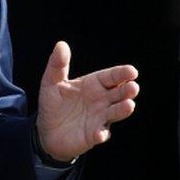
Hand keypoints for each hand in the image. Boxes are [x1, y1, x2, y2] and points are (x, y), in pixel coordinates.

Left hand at [36, 42, 138, 161]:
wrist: (47, 131)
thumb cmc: (53, 103)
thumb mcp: (51, 82)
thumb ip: (58, 64)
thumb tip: (61, 44)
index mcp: (95, 84)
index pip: (112, 77)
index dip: (122, 74)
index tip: (132, 71)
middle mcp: (102, 100)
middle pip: (120, 93)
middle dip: (128, 90)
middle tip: (133, 88)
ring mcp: (100, 118)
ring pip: (116, 112)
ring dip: (122, 110)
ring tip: (129, 105)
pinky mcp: (94, 135)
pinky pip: (100, 134)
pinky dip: (101, 133)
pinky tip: (98, 133)